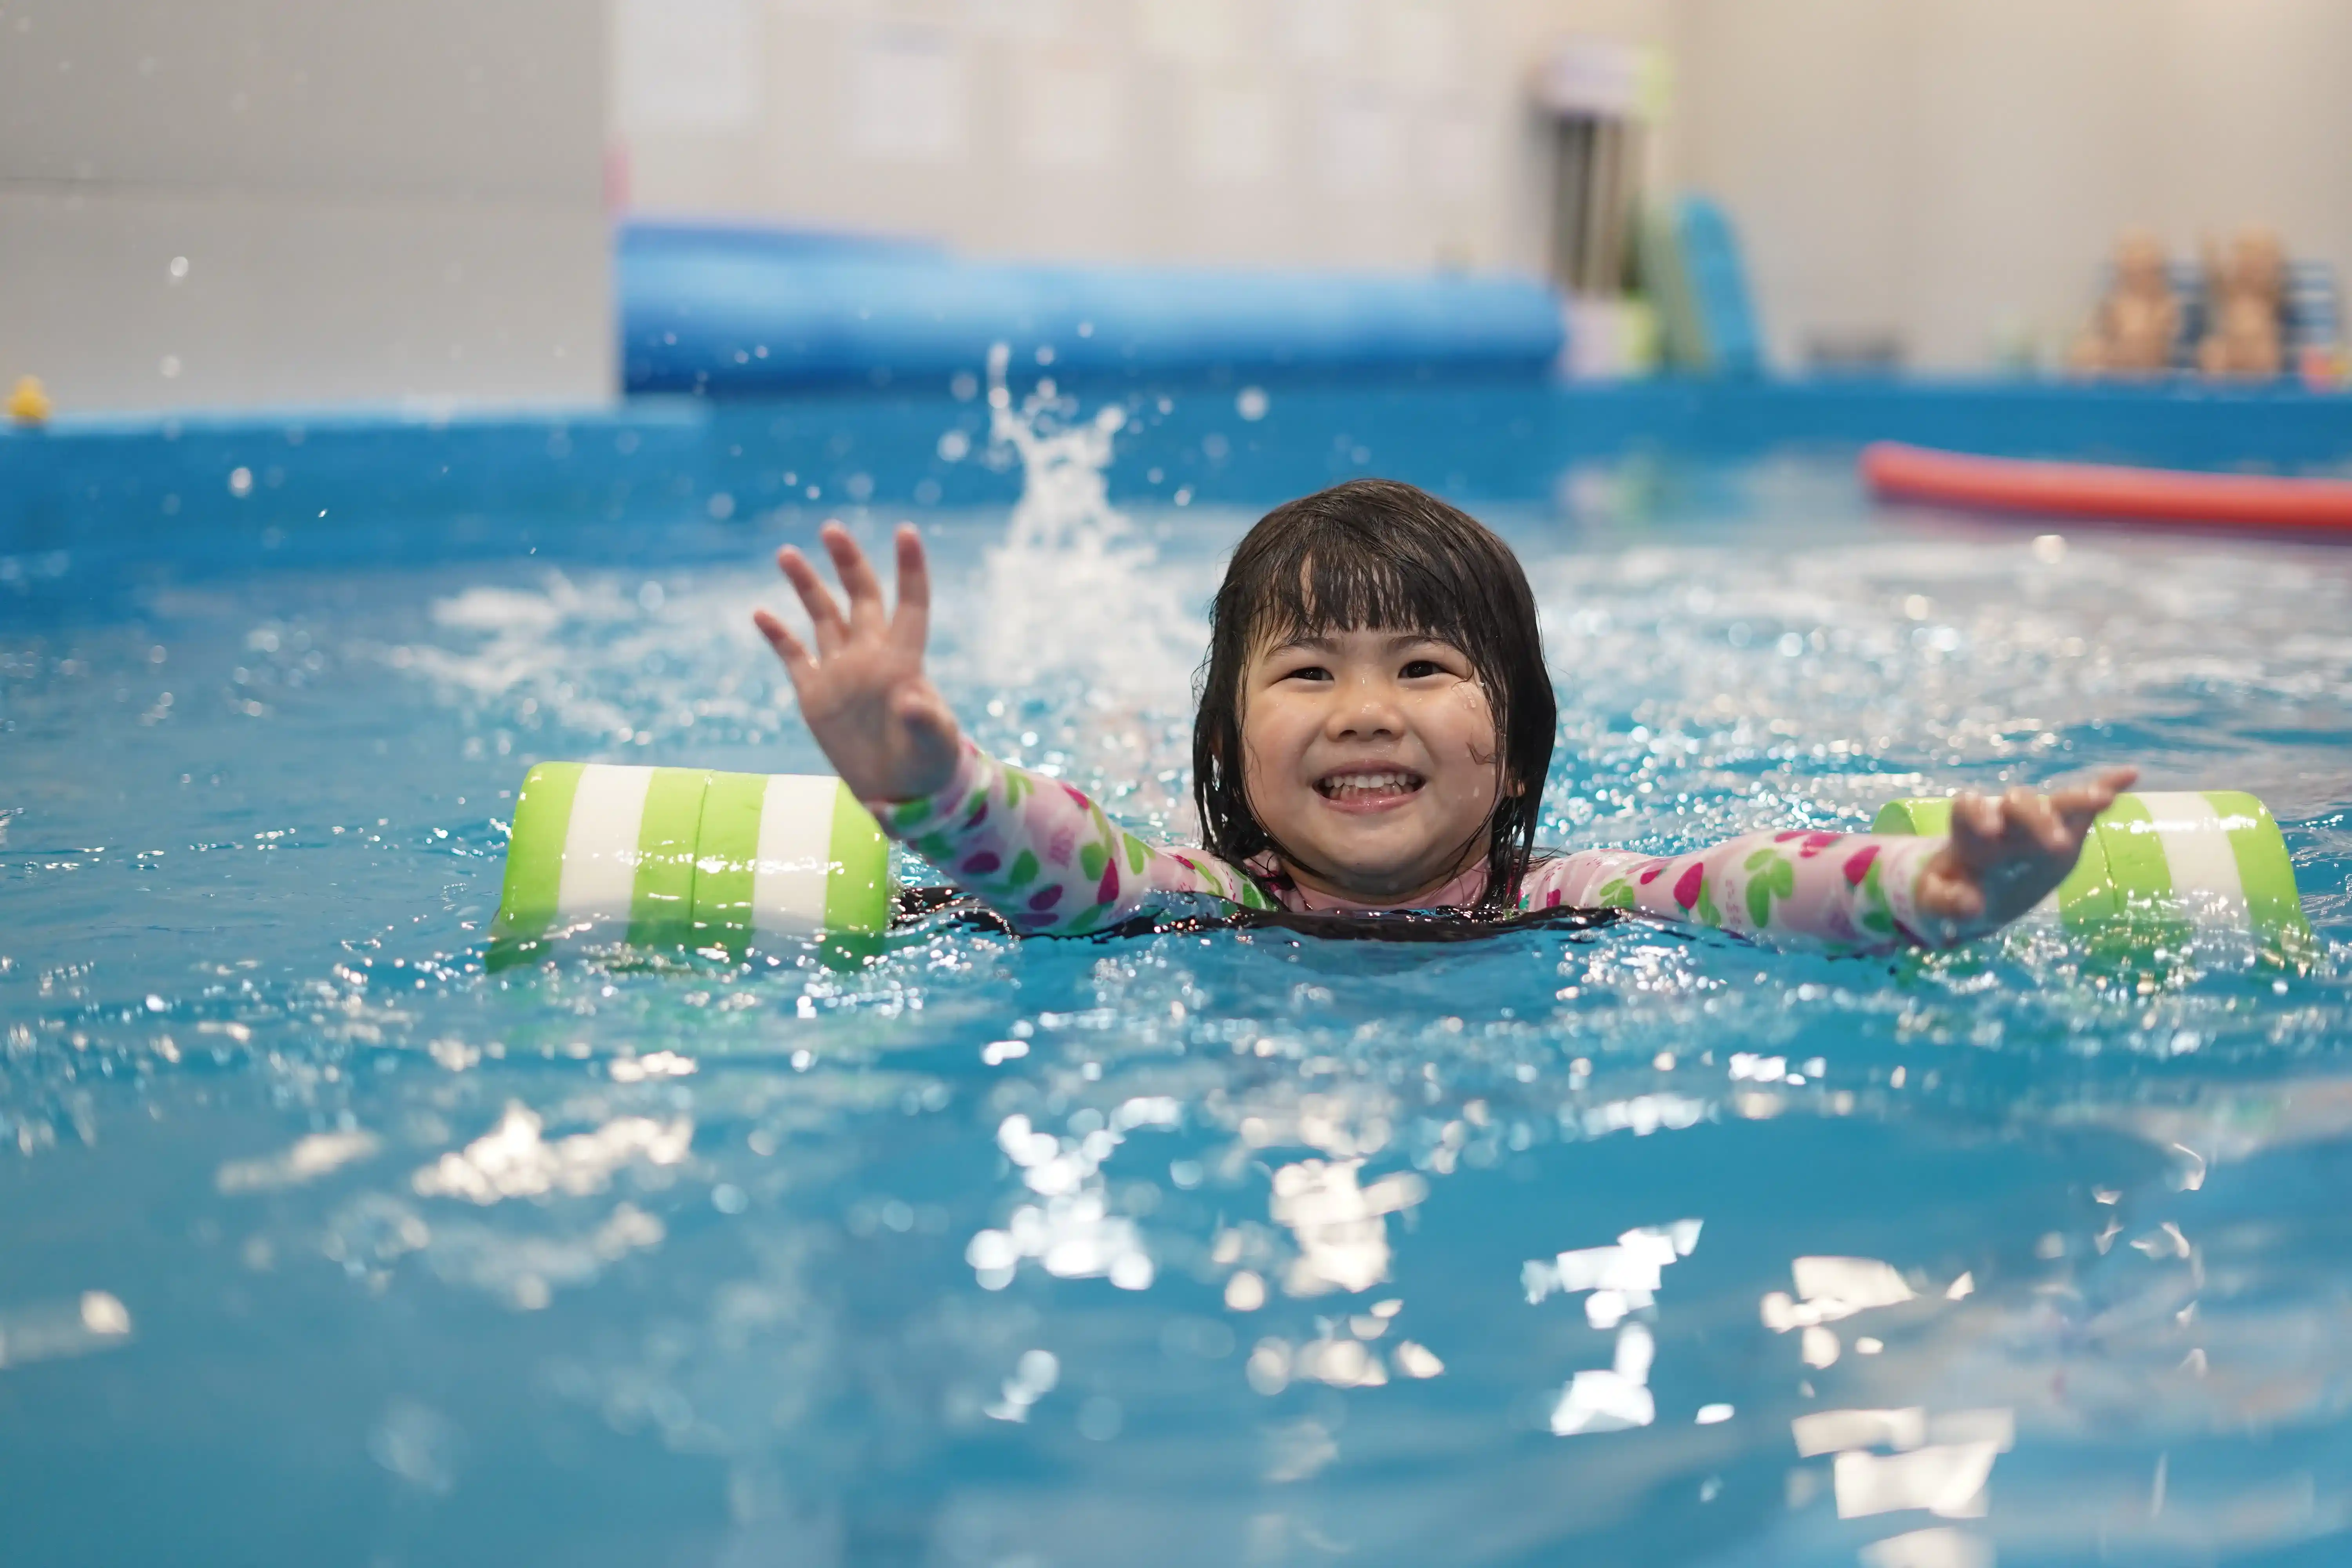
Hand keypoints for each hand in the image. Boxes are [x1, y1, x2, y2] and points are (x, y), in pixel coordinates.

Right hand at [752, 521, 961, 802]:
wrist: (903, 792)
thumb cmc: (931, 766)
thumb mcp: (935, 745)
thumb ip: (927, 721)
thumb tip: (913, 700)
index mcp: (904, 662)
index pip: (910, 604)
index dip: (909, 569)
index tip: (906, 531)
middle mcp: (871, 657)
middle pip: (860, 597)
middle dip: (847, 562)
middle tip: (831, 529)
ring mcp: (841, 673)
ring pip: (823, 616)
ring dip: (807, 585)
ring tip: (787, 552)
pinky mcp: (816, 696)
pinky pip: (793, 656)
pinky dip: (778, 635)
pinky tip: (761, 612)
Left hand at [1915, 766, 2139, 932]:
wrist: (1973, 895)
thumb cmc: (1951, 895)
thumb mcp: (1937, 904)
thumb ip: (1944, 902)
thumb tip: (1971, 904)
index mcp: (1969, 834)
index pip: (1969, 807)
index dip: (1976, 812)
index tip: (1989, 833)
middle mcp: (2004, 822)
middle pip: (2018, 802)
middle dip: (2036, 817)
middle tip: (2054, 845)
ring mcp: (2036, 824)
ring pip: (2056, 803)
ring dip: (2078, 798)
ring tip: (2103, 799)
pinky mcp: (2064, 832)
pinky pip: (2085, 807)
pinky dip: (2106, 788)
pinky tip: (2130, 775)